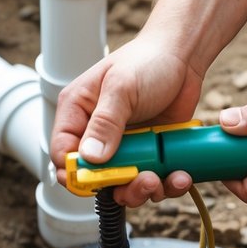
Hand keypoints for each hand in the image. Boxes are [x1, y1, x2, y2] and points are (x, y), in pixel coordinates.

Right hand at [50, 36, 203, 205]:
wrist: (183, 57)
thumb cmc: (147, 61)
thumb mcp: (122, 88)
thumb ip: (105, 123)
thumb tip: (90, 158)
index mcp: (78, 113)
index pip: (62, 153)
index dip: (75, 173)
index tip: (96, 182)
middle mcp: (96, 134)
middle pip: (94, 177)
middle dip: (118, 186)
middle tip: (143, 180)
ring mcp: (124, 146)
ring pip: (124, 185)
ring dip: (143, 190)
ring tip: (162, 180)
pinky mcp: (149, 154)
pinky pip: (152, 180)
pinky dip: (167, 184)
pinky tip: (180, 175)